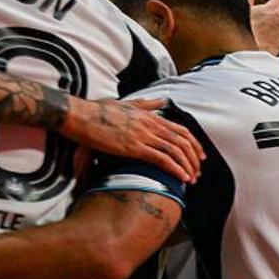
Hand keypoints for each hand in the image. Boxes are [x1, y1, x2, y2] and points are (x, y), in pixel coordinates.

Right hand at [59, 97, 204, 182]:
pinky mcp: (133, 147)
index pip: (181, 130)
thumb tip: (162, 100)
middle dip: (194, 158)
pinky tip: (181, 178)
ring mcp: (143, 135)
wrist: (78, 114)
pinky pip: (161, 159)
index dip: (194, 144)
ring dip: (187, 166)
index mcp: (150, 116)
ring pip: (175, 151)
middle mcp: (151, 124)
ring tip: (192, 179)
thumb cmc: (97, 110)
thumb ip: (147, 104)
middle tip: (198, 171)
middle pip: (183, 142)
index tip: (200, 156)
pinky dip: (175, 169)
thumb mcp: (126, 103)